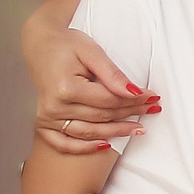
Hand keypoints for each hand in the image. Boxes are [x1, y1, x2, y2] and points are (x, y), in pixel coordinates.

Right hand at [27, 21, 155, 152]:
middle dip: (130, 114)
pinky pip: (63, 143)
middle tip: (152, 110)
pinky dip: (83, 148)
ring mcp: (47, 117)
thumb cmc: (65, 45)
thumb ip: (112, 74)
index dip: (134, 101)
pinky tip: (105, 145)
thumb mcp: (92, 51)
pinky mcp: (44, 122)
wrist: (40, 45)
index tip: (153, 97)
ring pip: (89, 132)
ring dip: (116, 133)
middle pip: (102, 117)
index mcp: (66, 88)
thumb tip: (134, 93)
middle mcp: (55, 106)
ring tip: (138, 130)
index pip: (109, 101)